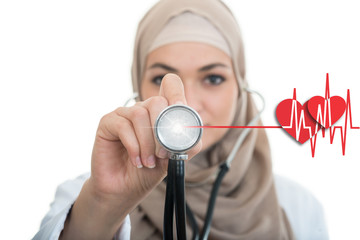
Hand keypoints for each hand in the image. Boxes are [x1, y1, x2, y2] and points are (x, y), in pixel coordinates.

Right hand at [59, 73, 201, 239]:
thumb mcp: (173, 159)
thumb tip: (192, 134)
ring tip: (149, 162)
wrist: (125, 189)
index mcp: (161, 113)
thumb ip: (186, 145)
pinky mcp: (108, 122)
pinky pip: (123, 126)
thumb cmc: (149, 170)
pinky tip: (136, 160)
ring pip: (139, 114)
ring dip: (147, 142)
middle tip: (162, 154)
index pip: (170, 86)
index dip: (176, 94)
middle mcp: (143, 109)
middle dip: (162, 131)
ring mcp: (124, 114)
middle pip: (157, 101)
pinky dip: (133, 146)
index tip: (180, 113)